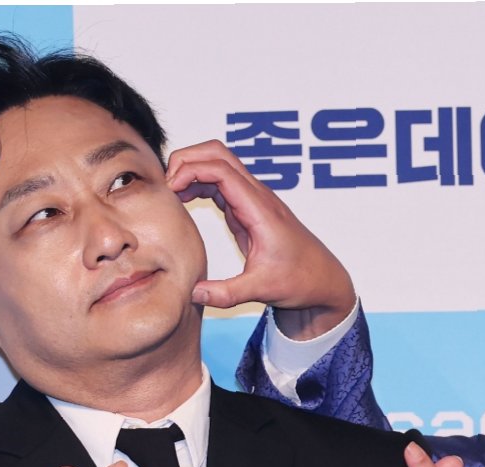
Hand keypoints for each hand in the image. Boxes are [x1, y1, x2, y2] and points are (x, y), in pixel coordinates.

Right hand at [166, 139, 355, 339]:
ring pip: (218, 163)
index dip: (190, 171)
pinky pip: (219, 183)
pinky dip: (198, 183)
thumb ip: (227, 293)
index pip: (221, 169)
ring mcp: (252, 199)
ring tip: (167, 192)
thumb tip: (194, 292)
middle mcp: (257, 196)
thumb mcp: (262, 290)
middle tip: (163, 185)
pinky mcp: (246, 208)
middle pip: (217, 153)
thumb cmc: (298, 280)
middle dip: (187, 158)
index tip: (169, 191)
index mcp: (260, 209)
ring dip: (191, 168)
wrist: (321, 279)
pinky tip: (183, 199)